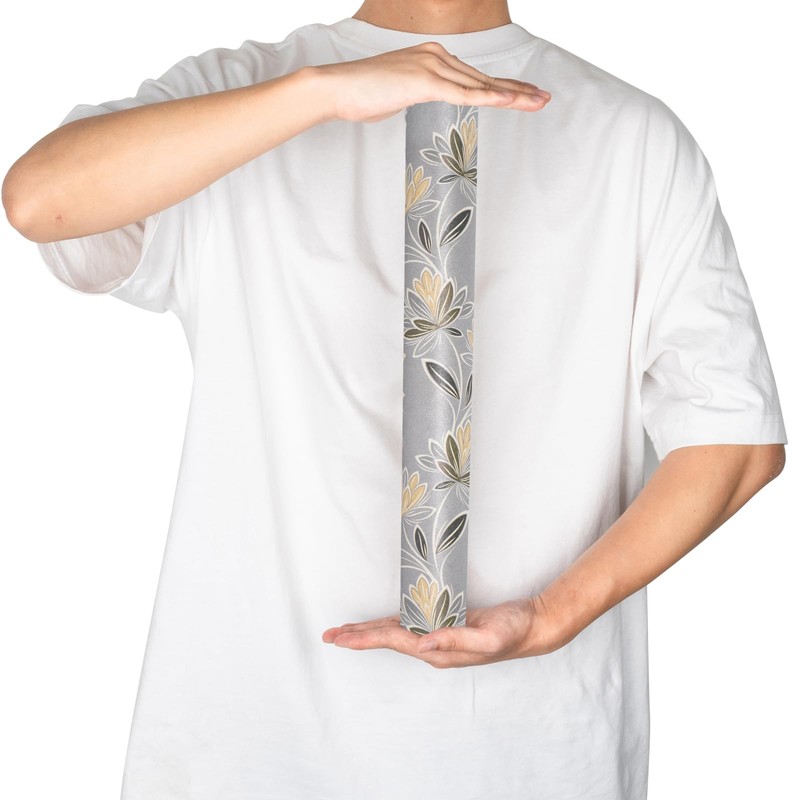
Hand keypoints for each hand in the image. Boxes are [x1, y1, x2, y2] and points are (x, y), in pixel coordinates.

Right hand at [313, 41, 551, 123]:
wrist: (337, 88)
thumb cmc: (362, 94)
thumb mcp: (398, 92)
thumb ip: (418, 93)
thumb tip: (425, 100)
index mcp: (432, 57)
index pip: (473, 76)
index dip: (501, 86)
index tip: (523, 95)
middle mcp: (436, 56)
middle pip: (484, 78)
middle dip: (517, 89)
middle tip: (543, 98)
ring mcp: (431, 66)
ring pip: (480, 85)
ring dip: (512, 94)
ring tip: (537, 102)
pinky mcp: (425, 82)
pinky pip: (464, 94)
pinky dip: (489, 98)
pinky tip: (510, 101)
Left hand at [321, 595, 566, 668]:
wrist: (531, 628)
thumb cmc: (512, 631)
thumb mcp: (487, 636)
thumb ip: (456, 640)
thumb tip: (423, 643)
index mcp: (439, 650)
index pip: (394, 641)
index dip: (366, 638)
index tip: (341, 637)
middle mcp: (434, 647)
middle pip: (388, 640)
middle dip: (358, 637)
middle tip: (330, 635)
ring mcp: (438, 637)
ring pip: (396, 633)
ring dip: (370, 632)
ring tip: (345, 631)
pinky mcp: (445, 625)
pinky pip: (410, 625)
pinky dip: (390, 624)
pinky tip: (382, 624)